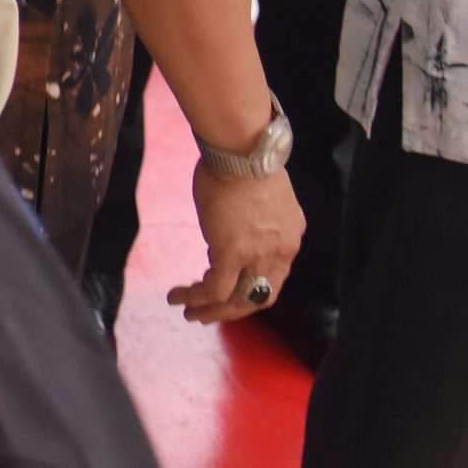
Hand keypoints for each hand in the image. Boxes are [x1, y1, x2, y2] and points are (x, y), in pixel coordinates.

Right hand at [166, 162, 301, 324]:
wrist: (242, 153)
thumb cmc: (244, 162)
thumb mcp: (259, 197)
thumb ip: (251, 220)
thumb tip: (227, 232)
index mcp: (289, 238)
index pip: (274, 277)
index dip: (251, 290)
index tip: (230, 293)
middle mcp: (280, 252)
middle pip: (260, 297)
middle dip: (233, 311)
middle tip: (209, 314)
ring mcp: (257, 255)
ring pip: (237, 299)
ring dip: (213, 310)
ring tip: (191, 313)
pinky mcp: (231, 253)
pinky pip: (213, 288)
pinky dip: (195, 298)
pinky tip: (179, 298)